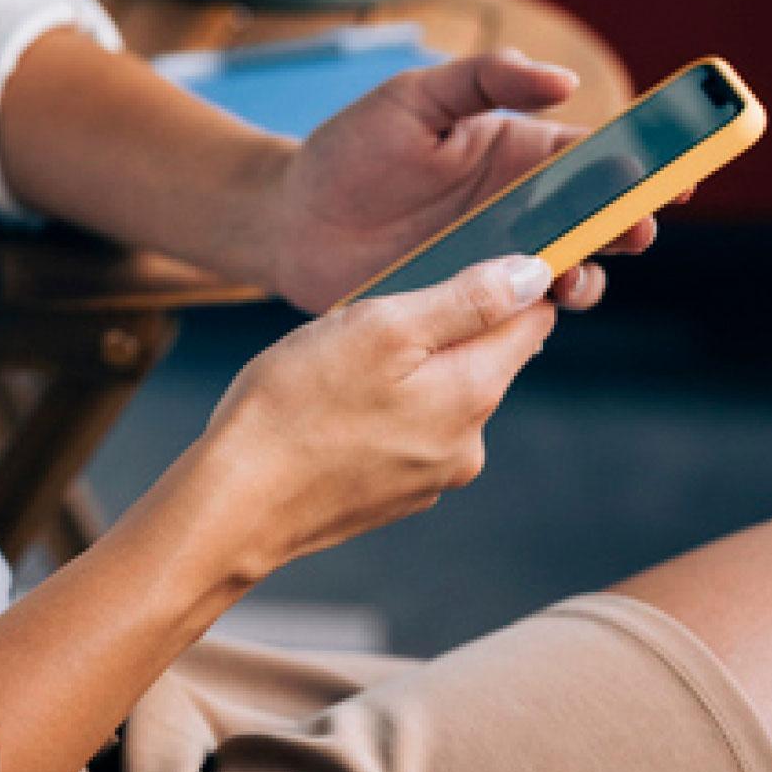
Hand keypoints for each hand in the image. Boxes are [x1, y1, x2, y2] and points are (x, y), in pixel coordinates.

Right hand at [204, 256, 556, 578]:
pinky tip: (329, 409)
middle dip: (439, 328)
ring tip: (337, 368)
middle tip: (367, 321)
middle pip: (482, 357)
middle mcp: (467, 444)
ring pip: (439, 393)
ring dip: (406, 370)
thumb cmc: (297, 402)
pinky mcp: (395, 495)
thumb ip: (465, 301)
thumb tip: (535, 276)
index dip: (512, 284)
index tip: (457, 268)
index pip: (532, 322)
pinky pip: (407, 430)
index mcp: (473, 393)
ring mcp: (431, 476)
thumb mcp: (380, 327)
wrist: (236, 503)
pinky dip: (382, 409)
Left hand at [267, 46, 661, 314]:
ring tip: (572, 272)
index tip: (676, 174)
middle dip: (629, 223)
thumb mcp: (413, 97)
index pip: (594, 156)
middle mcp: (518, 206)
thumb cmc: (350, 149)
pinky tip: (528, 306)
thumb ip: (483, 79)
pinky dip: (536, 313)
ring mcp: (495, 257)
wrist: (289, 219)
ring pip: (569, 270)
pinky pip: (519, 312)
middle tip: (637, 227)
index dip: (641, 165)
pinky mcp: (468, 299)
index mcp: (516, 150)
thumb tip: (561, 78)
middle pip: (596, 218)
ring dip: (587, 274)